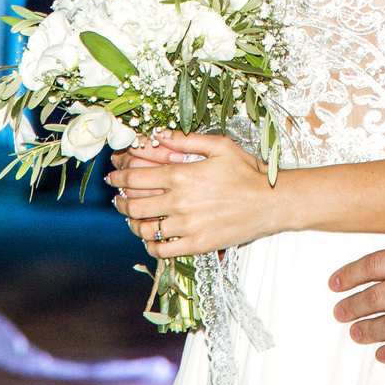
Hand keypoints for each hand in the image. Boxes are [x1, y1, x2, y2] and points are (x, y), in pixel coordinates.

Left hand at [104, 130, 278, 258]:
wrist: (272, 202)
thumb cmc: (248, 172)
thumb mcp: (220, 146)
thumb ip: (187, 140)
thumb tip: (160, 133)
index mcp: (182, 176)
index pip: (136, 179)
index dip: (118, 179)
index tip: (112, 179)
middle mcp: (180, 202)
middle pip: (134, 206)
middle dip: (120, 203)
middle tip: (119, 201)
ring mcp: (187, 226)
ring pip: (145, 230)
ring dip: (133, 224)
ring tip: (133, 220)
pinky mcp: (197, 244)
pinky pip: (163, 251)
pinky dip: (151, 246)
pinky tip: (152, 239)